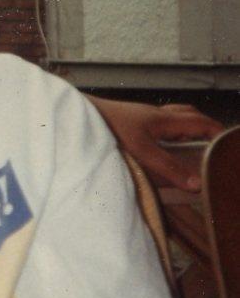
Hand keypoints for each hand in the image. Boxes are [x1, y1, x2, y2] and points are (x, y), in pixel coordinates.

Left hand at [88, 97, 223, 191]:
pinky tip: (160, 148)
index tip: (230, 145)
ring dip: (184, 129)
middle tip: (215, 146)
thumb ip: (168, 168)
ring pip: (171, 118)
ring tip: (192, 149)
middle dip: (205, 128)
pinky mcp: (127, 121)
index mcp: (163, 119)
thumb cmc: (106, 126)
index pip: (200, 122)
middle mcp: (154, 114)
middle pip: (188, 115)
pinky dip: (166, 132)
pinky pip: (155, 123)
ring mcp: (139, 116)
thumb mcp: (141, 150)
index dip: (217, 132)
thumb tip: (198, 184)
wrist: (74, 113)